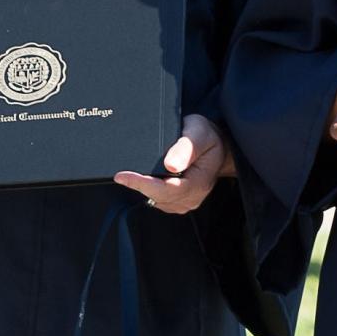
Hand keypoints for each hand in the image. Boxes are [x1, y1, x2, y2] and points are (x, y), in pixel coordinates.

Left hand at [114, 113, 234, 217]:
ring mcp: (185, 202)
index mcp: (200, 182)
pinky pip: (158, 200)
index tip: (123, 176)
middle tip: (120, 173)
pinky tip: (144, 177)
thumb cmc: (206, 137)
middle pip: (159, 197)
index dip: (143, 184)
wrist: (215, 146)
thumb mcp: (199, 133)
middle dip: (138, 185)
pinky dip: (148, 189)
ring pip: (156, 200)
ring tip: (132, 173)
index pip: (168, 190)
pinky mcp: (178, 202)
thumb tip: (170, 166)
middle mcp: (193, 196)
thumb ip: (186, 148)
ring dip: (142, 188)